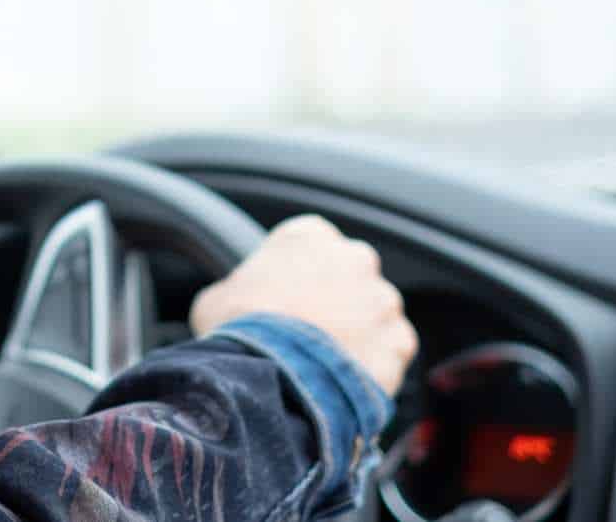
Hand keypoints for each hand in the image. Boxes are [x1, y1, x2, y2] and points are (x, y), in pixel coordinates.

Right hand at [187, 214, 416, 395]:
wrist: (266, 376)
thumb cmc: (236, 330)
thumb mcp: (217, 297)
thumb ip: (239, 287)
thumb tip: (235, 304)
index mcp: (309, 235)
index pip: (313, 244)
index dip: (300, 274)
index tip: (289, 296)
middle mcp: (354, 257)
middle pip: (351, 277)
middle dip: (337, 300)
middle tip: (308, 332)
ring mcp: (382, 300)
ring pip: (376, 315)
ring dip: (359, 332)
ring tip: (325, 364)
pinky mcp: (398, 342)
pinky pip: (392, 352)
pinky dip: (376, 365)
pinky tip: (345, 380)